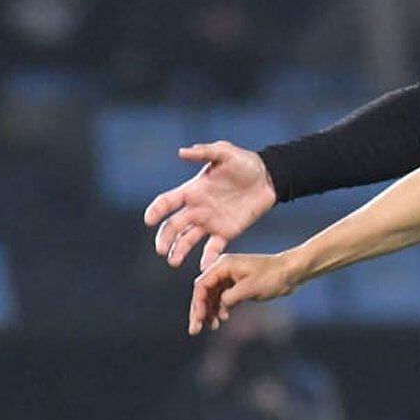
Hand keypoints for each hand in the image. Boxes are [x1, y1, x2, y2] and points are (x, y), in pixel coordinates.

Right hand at [144, 141, 276, 269]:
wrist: (269, 178)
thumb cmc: (245, 162)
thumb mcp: (225, 152)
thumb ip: (204, 152)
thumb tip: (181, 152)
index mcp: (192, 191)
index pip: (167, 202)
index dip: (156, 210)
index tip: (149, 220)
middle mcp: (197, 209)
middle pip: (173, 226)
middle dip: (165, 238)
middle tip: (161, 250)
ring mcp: (210, 222)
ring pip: (188, 239)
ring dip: (179, 251)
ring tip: (173, 262)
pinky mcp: (226, 232)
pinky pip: (213, 247)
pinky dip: (207, 258)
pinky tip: (203, 267)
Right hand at [189, 253, 297, 334]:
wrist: (291, 272)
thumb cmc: (272, 277)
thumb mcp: (250, 288)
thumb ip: (229, 298)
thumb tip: (219, 307)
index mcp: (223, 265)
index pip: (202, 285)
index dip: (198, 304)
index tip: (198, 320)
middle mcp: (223, 269)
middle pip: (204, 292)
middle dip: (199, 310)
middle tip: (195, 330)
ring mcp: (230, 277)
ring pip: (212, 296)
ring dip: (209, 312)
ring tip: (212, 327)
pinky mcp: (237, 284)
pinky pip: (222, 298)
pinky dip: (220, 309)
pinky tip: (222, 319)